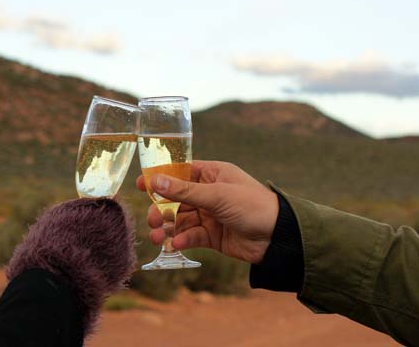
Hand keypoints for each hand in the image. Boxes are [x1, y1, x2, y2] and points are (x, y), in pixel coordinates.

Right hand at [136, 160, 278, 263]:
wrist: (278, 236)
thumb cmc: (252, 205)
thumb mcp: (217, 195)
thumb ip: (184, 191)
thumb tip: (155, 181)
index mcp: (212, 174)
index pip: (180, 173)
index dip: (160, 179)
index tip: (140, 185)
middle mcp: (209, 193)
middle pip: (176, 200)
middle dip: (161, 210)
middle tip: (151, 220)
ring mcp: (210, 215)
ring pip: (181, 220)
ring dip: (167, 228)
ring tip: (157, 238)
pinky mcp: (213, 235)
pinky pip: (191, 236)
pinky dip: (182, 240)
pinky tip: (175, 245)